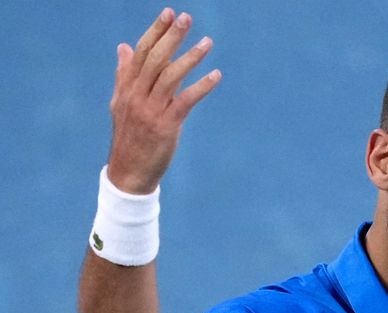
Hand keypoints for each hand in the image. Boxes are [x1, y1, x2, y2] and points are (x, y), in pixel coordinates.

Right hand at [107, 8, 220, 193]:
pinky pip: (185, 101)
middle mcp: (137, 96)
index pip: (141, 52)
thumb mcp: (122, 104)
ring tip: (208, 42)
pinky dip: (202, 86)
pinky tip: (216, 75)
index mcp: (127, 88)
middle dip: (172, 37)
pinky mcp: (166, 126)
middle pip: (155, 60)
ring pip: (171, 76)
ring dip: (191, 57)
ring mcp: (151, 111)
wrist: (129, 172)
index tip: (169, 13)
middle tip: (187, 18)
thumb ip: (124, 74)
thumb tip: (124, 46)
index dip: (156, 32)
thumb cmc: (131, 137)